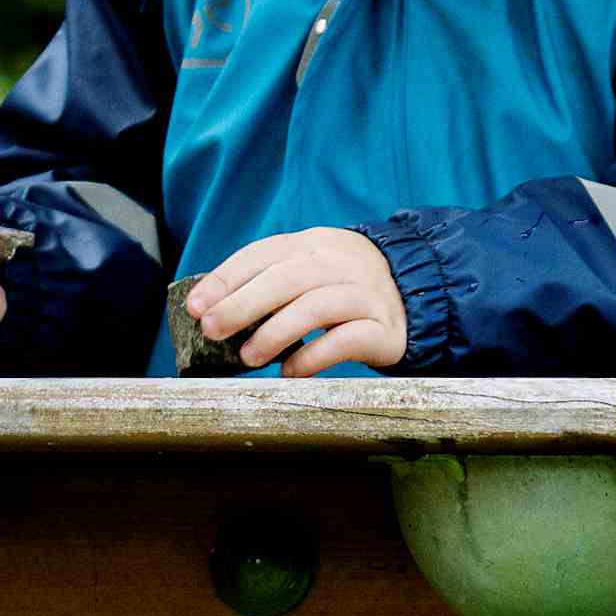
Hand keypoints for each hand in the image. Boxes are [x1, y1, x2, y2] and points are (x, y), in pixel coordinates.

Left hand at [184, 226, 410, 376]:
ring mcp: (366, 293)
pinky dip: (314, 355)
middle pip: (287, 277)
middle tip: (212, 329)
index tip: (197, 306)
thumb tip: (213, 310)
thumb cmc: (345, 290)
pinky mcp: (384, 327)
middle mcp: (341, 262)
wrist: (417, 296)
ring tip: (248, 357)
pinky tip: (291, 372)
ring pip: (316, 305)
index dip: (227, 279)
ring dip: (275, 332)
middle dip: (242, 304)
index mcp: (315, 243)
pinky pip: (347, 339)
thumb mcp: (311, 272)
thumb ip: (272, 282)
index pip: (264, 254)